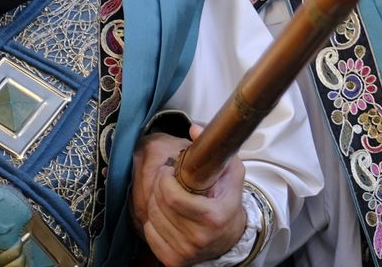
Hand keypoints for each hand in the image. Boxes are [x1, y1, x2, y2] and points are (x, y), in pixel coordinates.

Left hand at [133, 124, 249, 265]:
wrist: (230, 238)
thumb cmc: (228, 202)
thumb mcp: (232, 174)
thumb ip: (216, 151)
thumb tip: (194, 128)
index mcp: (213, 217)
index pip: (173, 197)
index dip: (164, 180)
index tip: (168, 170)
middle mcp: (198, 238)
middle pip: (159, 206)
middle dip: (158, 187)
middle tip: (165, 178)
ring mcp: (184, 252)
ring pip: (151, 219)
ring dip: (154, 202)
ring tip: (165, 194)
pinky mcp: (173, 260)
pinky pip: (149, 234)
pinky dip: (152, 220)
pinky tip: (164, 213)